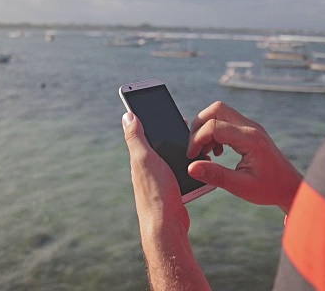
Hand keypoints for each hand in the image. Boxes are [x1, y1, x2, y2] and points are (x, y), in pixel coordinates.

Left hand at [122, 113, 189, 231]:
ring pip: (169, 156)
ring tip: (193, 137)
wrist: (166, 226)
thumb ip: (136, 138)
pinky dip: (187, 163)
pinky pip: (178, 170)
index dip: (143, 114)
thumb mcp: (145, 160)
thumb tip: (127, 115)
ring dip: (180, 147)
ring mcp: (158, 178)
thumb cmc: (156, 192)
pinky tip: (197, 161)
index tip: (148, 99)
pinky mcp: (170, 188)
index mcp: (139, 157)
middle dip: (167, 129)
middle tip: (180, 119)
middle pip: (157, 142)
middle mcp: (146, 167)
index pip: (140, 130)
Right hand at [186, 102, 301, 212]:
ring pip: (220, 112)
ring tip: (207, 152)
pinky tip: (217, 151)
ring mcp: (251, 127)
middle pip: (216, 109)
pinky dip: (215, 132)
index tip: (192, 156)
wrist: (290, 187)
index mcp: (250, 140)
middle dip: (199, 126)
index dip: (197, 139)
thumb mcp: (241, 187)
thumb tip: (192, 168)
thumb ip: (215, 175)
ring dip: (207, 128)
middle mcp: (251, 128)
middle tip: (196, 148)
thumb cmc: (270, 188)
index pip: (214, 126)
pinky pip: (226, 121)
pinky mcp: (249, 131)